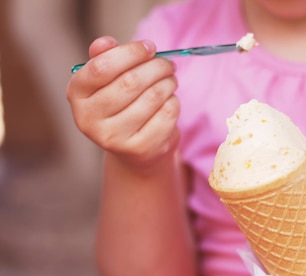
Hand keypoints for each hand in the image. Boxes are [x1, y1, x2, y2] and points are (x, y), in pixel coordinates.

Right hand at [66, 36, 179, 172]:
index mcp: (77, 94)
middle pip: (130, 82)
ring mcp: (113, 138)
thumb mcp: (108, 80)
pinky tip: (170, 100)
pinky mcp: (139, 148)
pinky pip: (166, 114)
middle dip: (156, 67)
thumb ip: (105, 57)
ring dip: (168, 83)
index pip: (101, 67)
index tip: (149, 47)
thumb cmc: (121, 104)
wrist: (133, 148)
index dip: (130, 53)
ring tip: (171, 79)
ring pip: (151, 97)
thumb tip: (105, 42)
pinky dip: (173, 101)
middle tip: (168, 64)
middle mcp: (89, 119)